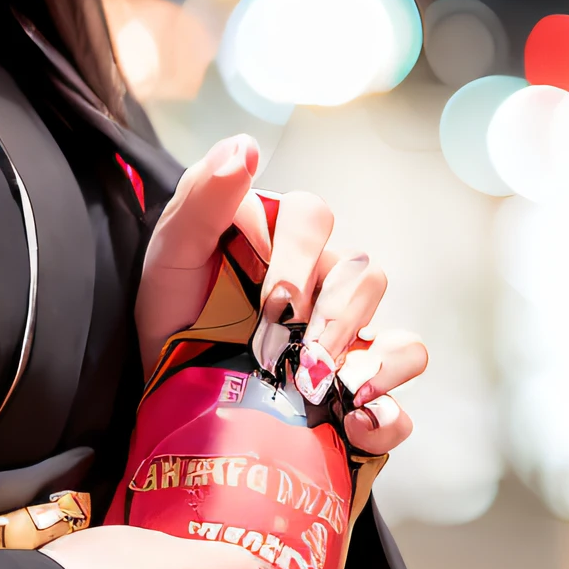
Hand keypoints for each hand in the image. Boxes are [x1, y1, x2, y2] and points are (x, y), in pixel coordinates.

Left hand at [132, 135, 428, 458]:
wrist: (167, 398)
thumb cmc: (170, 318)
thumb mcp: (170, 256)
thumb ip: (203, 198)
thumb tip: (246, 147)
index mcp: (285, 242)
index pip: (315, 218)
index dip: (298, 257)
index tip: (270, 302)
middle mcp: (327, 288)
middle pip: (365, 276)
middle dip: (332, 316)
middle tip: (289, 351)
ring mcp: (350, 347)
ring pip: (401, 339)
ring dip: (369, 363)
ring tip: (319, 387)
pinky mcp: (358, 403)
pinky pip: (400, 408)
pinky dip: (387, 416)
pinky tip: (350, 422)